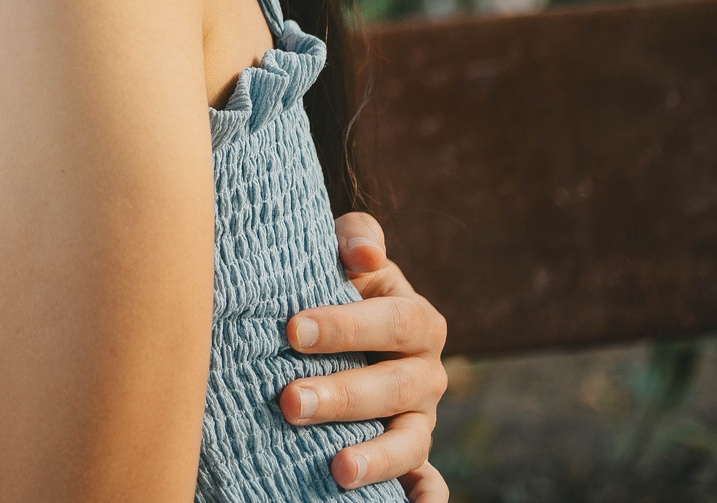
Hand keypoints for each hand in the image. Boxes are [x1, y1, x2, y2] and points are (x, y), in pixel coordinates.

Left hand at [281, 212, 448, 500]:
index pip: (391, 322)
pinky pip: (427, 481)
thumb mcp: (346, 253)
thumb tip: (362, 253)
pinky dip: (426, 496)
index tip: (292, 330)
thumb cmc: (335, 281)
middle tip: (290, 401)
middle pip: (394, 387)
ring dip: (377, 457)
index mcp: (417, 320)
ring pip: (410, 442)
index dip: (345, 326)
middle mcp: (425, 374)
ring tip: (337, 468)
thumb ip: (357, 239)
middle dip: (343, 396)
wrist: (338, 322)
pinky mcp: (412, 456)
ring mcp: (420, 419)